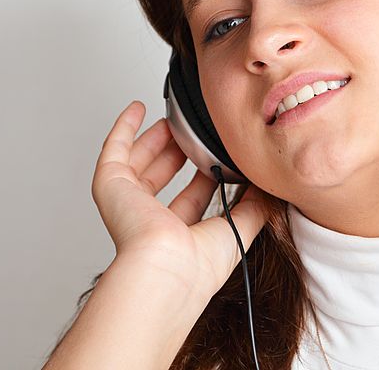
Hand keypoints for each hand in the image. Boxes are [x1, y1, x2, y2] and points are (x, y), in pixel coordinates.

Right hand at [91, 101, 269, 296]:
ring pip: (139, 161)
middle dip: (179, 153)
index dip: (205, 176)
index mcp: (176, 234)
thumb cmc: (198, 266)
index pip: (191, 199)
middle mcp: (149, 219)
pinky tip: (138, 109)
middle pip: (163, 176)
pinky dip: (125, 127)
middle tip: (195, 133)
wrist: (168, 269)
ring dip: (156, 139)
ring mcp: (127, 201)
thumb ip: (254, 208)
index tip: (220, 157)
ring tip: (174, 120)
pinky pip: (114, 148)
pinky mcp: (111, 185)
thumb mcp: (238, 231)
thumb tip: (268, 187)